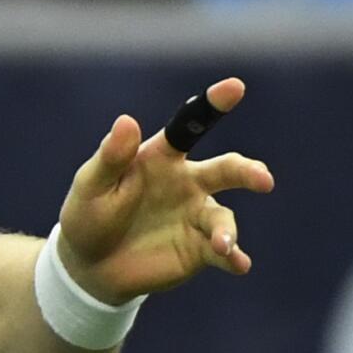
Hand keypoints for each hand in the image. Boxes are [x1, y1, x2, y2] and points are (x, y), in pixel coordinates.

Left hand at [55, 78, 273, 304]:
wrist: (90, 265)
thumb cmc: (89, 214)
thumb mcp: (91, 185)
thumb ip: (111, 157)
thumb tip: (126, 120)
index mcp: (162, 157)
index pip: (191, 125)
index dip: (213, 105)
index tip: (235, 87)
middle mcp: (188, 183)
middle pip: (226, 170)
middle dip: (247, 171)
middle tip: (263, 179)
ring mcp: (196, 216)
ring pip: (223, 217)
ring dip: (226, 231)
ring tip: (221, 244)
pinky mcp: (200, 249)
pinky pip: (224, 253)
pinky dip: (234, 258)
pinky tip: (239, 265)